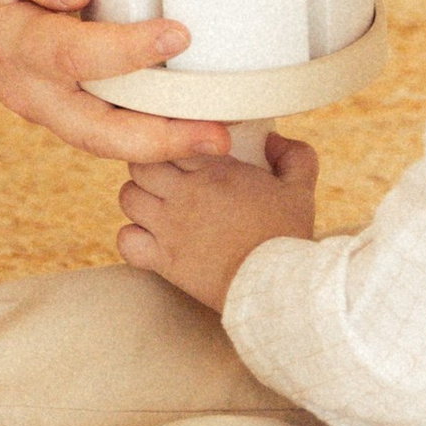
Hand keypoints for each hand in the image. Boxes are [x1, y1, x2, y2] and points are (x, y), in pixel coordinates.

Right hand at [0, 0, 236, 169]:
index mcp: (12, 41)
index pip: (73, 54)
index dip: (126, 49)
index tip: (178, 32)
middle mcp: (31, 92)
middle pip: (94, 130)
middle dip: (157, 135)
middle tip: (216, 130)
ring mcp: (51, 112)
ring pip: (108, 144)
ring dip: (166, 148)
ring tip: (222, 138)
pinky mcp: (71, 116)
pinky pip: (114, 136)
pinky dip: (157, 139)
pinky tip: (203, 128)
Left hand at [117, 135, 317, 308]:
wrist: (277, 286)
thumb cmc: (287, 237)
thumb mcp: (300, 188)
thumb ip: (294, 155)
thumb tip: (274, 139)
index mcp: (214, 169)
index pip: (171, 139)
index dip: (173, 146)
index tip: (183, 159)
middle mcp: (185, 193)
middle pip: (140, 164)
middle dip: (148, 170)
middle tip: (164, 182)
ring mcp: (171, 226)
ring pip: (128, 198)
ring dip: (138, 201)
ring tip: (156, 209)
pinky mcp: (165, 260)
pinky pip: (126, 241)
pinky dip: (132, 240)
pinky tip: (150, 242)